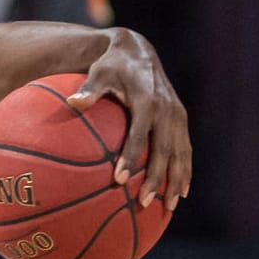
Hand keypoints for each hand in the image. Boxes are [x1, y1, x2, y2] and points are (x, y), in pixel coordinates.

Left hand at [68, 29, 191, 210]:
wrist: (138, 51)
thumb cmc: (111, 66)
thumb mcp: (98, 73)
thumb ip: (88, 90)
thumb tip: (72, 102)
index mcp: (147, 101)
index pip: (139, 135)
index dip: (130, 158)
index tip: (119, 180)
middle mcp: (167, 110)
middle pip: (163, 150)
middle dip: (155, 178)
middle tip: (144, 202)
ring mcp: (177, 115)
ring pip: (180, 154)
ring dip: (175, 181)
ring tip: (168, 207)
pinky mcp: (182, 119)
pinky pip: (186, 149)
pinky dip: (186, 170)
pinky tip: (181, 192)